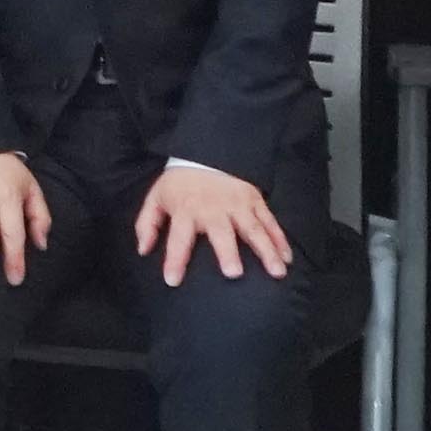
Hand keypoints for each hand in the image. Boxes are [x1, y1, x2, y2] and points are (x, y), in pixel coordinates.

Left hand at [142, 162, 292, 284]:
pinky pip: (270, 222)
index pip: (178, 237)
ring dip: (266, 250)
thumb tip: (143, 250)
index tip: (173, 280)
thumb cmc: (181, 183)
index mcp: (186, 210)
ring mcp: (238, 205)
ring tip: (276, 272)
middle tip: (234, 273)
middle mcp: (214, 209)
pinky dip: (280, 239)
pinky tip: (287, 258)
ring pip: (254, 229)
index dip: (175, 258)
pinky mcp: (256, 201)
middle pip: (221, 232)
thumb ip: (148, 224)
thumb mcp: (157, 198)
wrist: (207, 149)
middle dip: (227, 251)